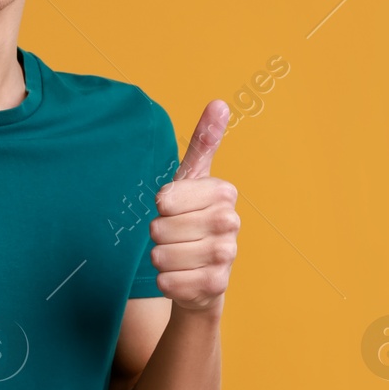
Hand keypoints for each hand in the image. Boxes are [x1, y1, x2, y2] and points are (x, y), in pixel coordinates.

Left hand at [149, 100, 238, 312]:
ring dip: (161, 259)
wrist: (202, 274)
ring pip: (161, 255)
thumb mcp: (192, 180)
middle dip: (158, 234)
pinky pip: (168, 282)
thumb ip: (204, 142)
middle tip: (176, 235)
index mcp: (223, 192)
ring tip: (179, 256)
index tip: (175, 209)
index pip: (164, 199)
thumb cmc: (191, 220)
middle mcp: (230, 222)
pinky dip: (166, 281)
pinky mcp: (216, 286)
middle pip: (160, 227)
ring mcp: (227, 256)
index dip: (161, 207)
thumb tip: (219, 103)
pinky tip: (182, 277)